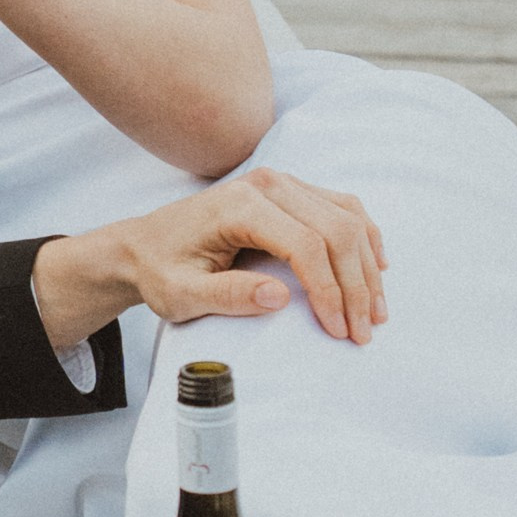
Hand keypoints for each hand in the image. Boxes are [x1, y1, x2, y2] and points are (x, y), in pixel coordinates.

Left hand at [31, 169, 388, 354]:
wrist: (141, 246)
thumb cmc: (160, 271)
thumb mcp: (180, 294)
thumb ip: (226, 295)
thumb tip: (279, 297)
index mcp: (242, 206)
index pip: (308, 246)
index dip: (331, 292)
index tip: (338, 331)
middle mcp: (267, 185)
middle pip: (337, 231)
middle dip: (357, 286)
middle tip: (363, 332)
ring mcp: (281, 184)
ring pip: (347, 218)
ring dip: (367, 266)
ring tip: (374, 312)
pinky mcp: (290, 192)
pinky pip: (341, 208)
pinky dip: (363, 239)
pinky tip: (375, 268)